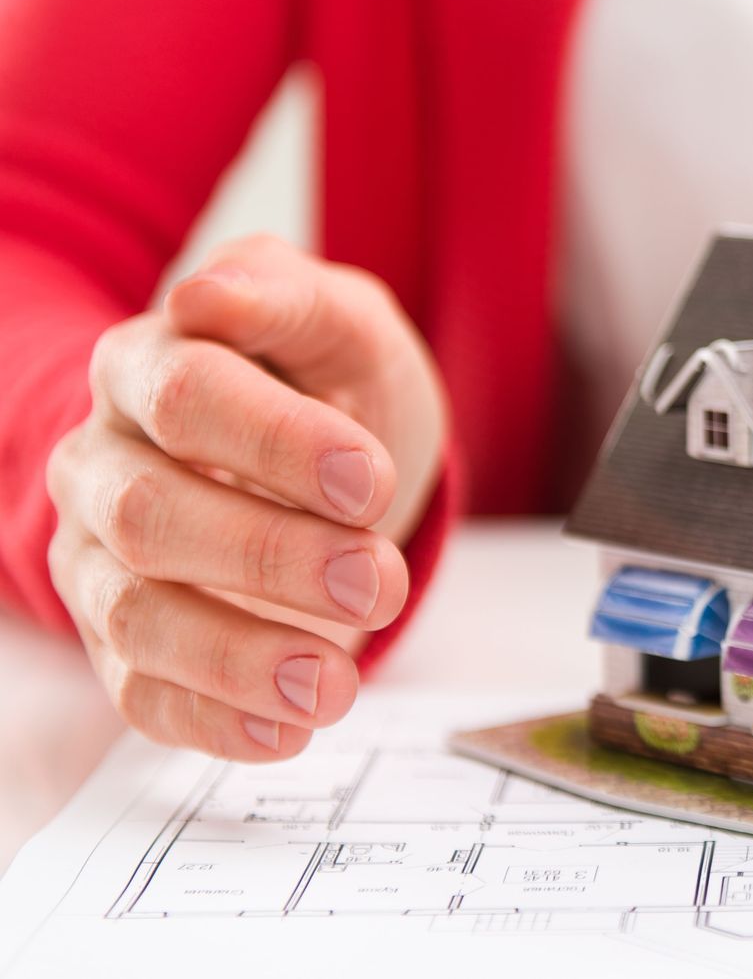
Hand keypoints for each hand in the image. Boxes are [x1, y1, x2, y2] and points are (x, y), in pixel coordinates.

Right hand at [45, 235, 446, 759]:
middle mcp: (103, 464)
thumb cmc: (327, 381)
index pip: (186, 397)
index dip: (276, 443)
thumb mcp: (341, 323)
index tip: (372, 480)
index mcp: (146, 366)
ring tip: (337, 684)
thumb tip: (211, 295)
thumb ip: (288, 299)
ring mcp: (101, 560)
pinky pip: (143, 694)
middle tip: (376, 581)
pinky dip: (215, 721)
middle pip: (153, 515)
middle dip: (269, 556)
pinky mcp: (125, 644)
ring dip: (240, 656)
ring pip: (136, 616)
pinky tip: (288, 731)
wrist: (330, 460)